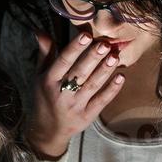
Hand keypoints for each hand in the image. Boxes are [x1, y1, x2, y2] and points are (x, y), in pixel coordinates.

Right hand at [24, 30, 126, 158]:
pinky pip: (101, 101)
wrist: (48, 130)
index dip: (75, 49)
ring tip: (114, 57)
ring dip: (104, 71)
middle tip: (105, 44)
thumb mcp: (40, 75)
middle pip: (79, 73)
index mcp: (48, 81)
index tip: (86, 35)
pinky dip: (112, 90)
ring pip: (92, 86)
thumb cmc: (45, 96)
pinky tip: (121, 77)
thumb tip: (40, 32)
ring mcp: (75, 106)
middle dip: (92, 58)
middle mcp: (61, 94)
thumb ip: (45, 53)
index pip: (63, 62)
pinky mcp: (87, 116)